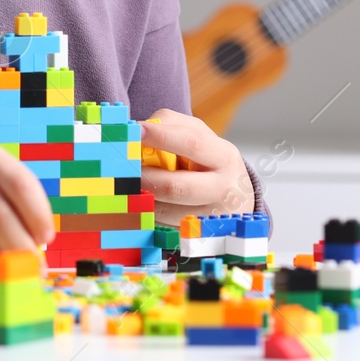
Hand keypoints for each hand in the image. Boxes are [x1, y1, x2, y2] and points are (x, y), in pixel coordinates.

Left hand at [138, 109, 255, 227]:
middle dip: (144, 177)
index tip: (135, 131)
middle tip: (123, 168)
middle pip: (176, 187)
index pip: (191, 143)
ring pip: (165, 211)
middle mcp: (222, 189)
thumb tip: (137, 130)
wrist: (236, 195)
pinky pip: (163, 225)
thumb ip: (168, 125)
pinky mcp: (197, 235)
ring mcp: (211, 217)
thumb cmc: (206, 157)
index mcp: (224, 157)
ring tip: (129, 184)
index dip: (160, 136)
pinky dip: (148, 212)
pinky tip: (143, 200)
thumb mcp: (197, 133)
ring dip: (141, 197)